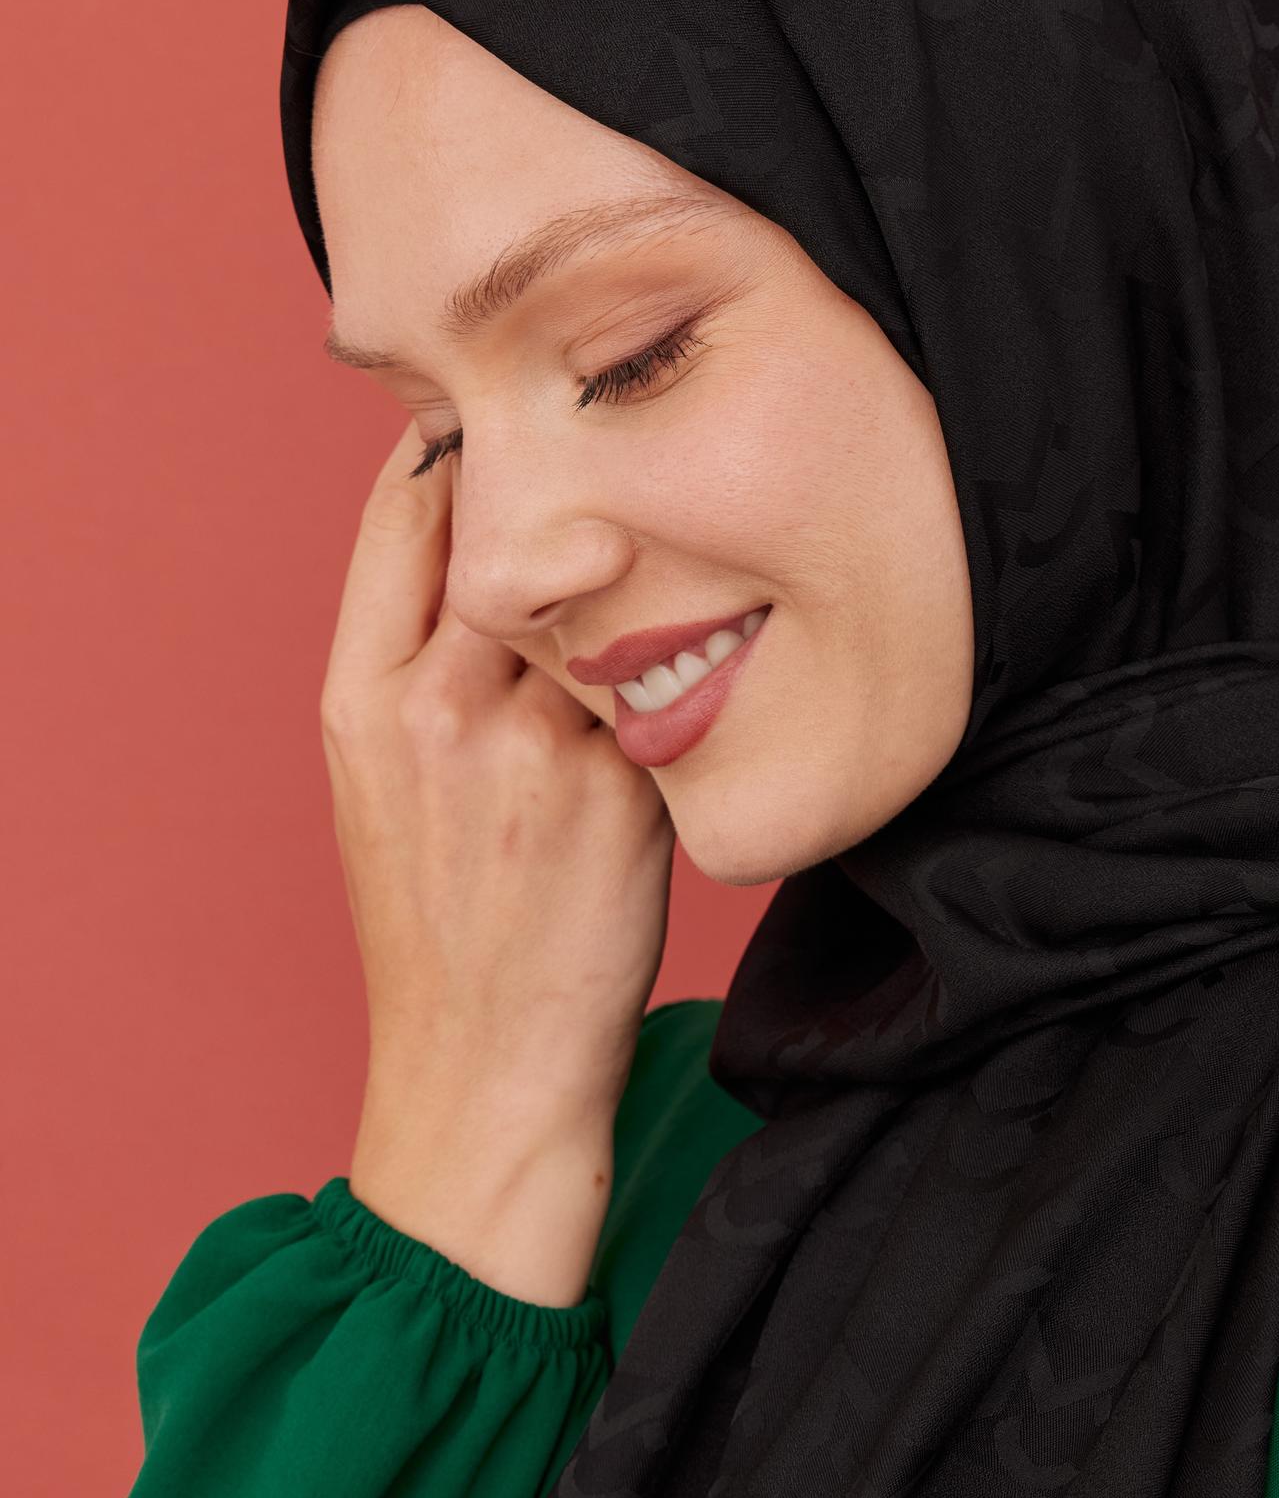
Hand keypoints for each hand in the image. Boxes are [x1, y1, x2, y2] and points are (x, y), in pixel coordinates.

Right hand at [324, 420, 676, 1305]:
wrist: (487, 1070)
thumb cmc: (442, 929)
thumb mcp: (379, 786)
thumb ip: (420, 666)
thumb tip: (489, 550)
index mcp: (361, 700)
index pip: (405, 514)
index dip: (459, 449)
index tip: (502, 427)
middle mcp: (438, 709)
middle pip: (511, 533)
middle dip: (561, 497)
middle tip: (616, 465)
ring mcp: (533, 748)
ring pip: (600, 602)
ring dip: (634, 583)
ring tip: (664, 580)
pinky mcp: (622, 791)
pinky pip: (664, 686)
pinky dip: (685, 672)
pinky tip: (698, 680)